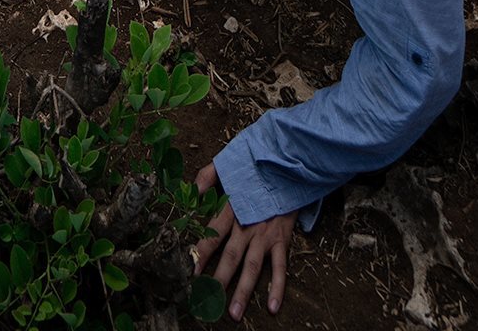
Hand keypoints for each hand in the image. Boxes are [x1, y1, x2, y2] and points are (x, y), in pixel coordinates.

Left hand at [193, 163, 296, 319]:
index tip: (190, 272)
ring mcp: (266, 233)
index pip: (212, 234)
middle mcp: (248, 223)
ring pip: (253, 266)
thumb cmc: (254, 166)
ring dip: (244, 290)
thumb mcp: (227, 164)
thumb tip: (191, 191)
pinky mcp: (282, 238)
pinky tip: (273, 305)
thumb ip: (207, 176)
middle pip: (231, 256)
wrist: (287, 164)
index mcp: (232, 206)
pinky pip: (282, 265)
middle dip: (218, 279)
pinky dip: (278, 286)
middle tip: (207, 301)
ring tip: (234, 312)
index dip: (200, 254)